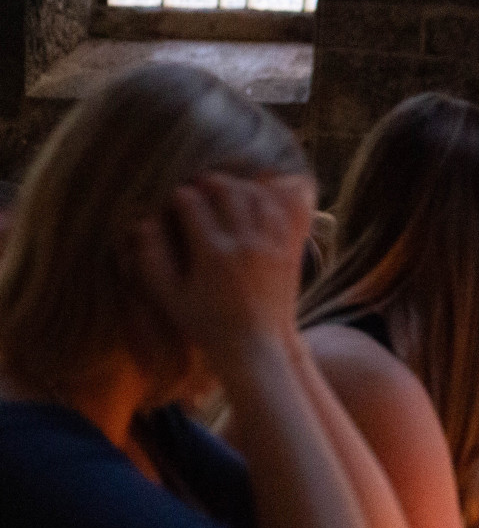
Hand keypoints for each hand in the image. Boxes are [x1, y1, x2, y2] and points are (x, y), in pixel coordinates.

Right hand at [133, 171, 315, 368]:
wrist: (254, 345)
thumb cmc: (206, 323)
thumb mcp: (170, 296)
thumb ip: (152, 259)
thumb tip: (142, 224)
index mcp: (211, 253)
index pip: (192, 204)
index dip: (180, 196)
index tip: (175, 199)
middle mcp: (244, 244)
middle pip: (228, 192)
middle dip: (210, 182)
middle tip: (199, 185)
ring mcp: (270, 246)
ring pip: (257, 197)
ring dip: (240, 187)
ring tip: (226, 190)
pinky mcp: (288, 252)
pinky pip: (282, 213)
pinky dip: (268, 200)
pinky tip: (255, 201)